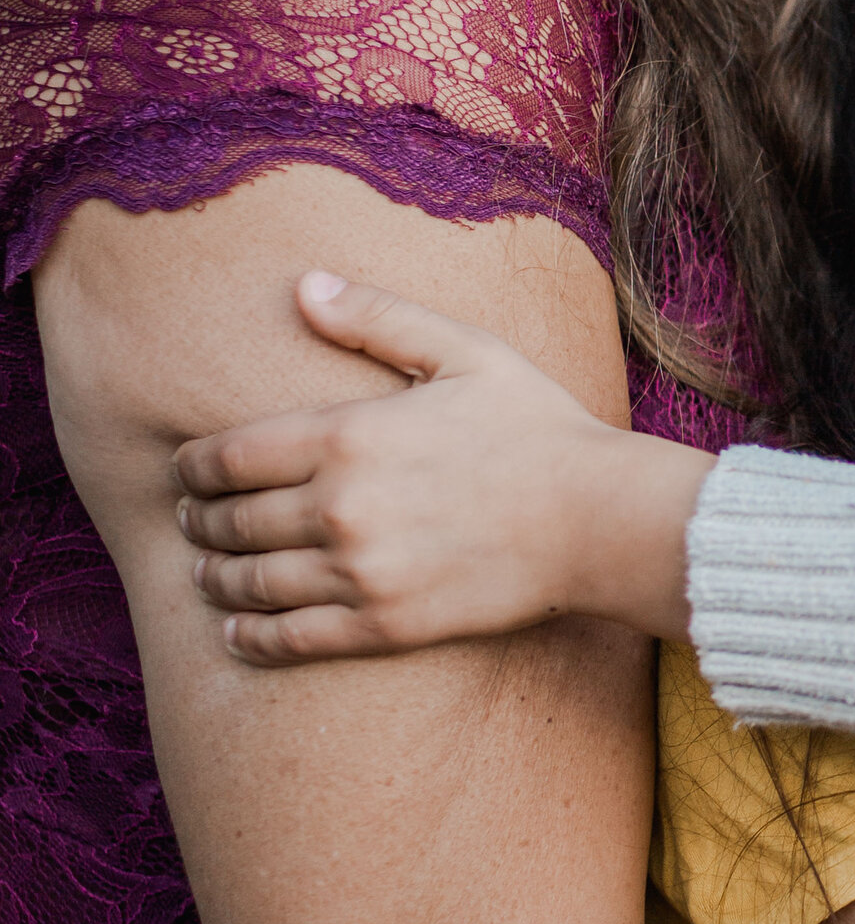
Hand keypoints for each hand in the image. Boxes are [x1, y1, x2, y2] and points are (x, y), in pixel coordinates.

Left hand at [170, 269, 709, 659]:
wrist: (600, 520)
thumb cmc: (538, 427)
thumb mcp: (464, 351)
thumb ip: (377, 316)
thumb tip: (304, 285)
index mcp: (347, 435)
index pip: (229, 456)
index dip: (193, 467)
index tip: (186, 471)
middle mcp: (339, 507)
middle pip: (230, 521)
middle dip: (199, 520)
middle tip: (192, 521)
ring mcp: (360, 573)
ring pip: (250, 581)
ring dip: (216, 576)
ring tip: (209, 572)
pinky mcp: (385, 625)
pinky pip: (291, 638)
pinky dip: (251, 637)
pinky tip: (237, 631)